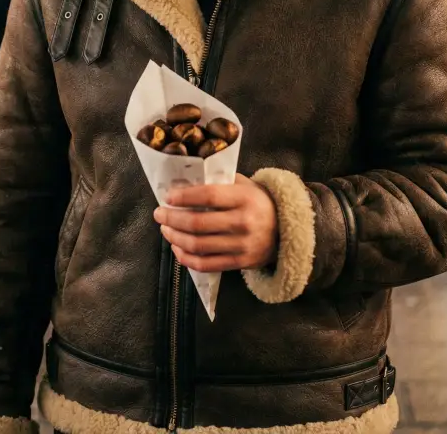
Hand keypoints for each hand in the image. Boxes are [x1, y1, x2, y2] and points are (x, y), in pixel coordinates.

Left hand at [153, 173, 277, 272]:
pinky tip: (177, 249)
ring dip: (175, 238)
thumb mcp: (244, 185)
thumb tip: (184, 183)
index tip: (168, 197)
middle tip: (159, 214)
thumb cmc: (258, 202)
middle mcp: (244, 222)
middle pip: (198, 223)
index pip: (209, 195)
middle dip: (172, 219)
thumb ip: (219, 183)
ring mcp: (243, 246)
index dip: (185, 197)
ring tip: (166, 230)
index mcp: (245, 198)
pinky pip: (206, 265)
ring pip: (199, 246)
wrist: (287, 230)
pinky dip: (186, 258)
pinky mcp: (240, 263)